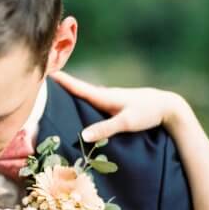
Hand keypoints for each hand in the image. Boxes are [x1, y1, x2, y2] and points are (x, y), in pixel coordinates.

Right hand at [51, 71, 187, 141]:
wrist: (167, 106)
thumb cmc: (147, 112)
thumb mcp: (126, 122)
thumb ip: (105, 129)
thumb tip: (82, 136)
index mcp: (103, 96)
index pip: (77, 87)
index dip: (61, 81)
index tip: (44, 73)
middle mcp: (103, 94)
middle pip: (77, 89)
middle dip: (60, 86)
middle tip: (41, 84)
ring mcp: (108, 98)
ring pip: (85, 95)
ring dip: (70, 94)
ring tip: (53, 95)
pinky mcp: (113, 104)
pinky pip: (92, 101)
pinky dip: (81, 100)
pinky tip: (78, 105)